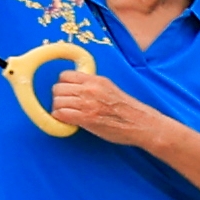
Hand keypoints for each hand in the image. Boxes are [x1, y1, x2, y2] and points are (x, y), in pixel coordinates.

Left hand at [48, 65, 170, 149]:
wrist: (142, 124)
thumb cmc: (128, 109)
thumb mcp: (109, 89)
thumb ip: (92, 86)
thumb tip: (75, 87)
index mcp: (96, 80)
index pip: (65, 75)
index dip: (62, 85)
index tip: (66, 92)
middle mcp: (90, 89)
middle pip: (58, 88)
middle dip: (58, 97)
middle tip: (65, 105)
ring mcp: (87, 103)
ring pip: (57, 101)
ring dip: (59, 109)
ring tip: (67, 114)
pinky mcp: (86, 118)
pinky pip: (60, 114)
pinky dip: (60, 118)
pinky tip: (68, 122)